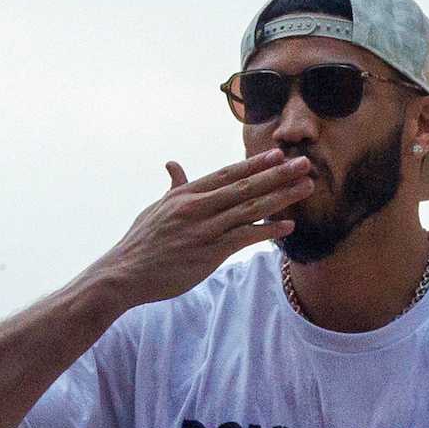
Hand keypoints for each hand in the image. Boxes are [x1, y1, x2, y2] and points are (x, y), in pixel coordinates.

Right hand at [89, 151, 312, 309]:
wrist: (123, 274)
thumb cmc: (138, 243)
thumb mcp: (154, 208)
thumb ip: (172, 186)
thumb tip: (173, 164)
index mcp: (185, 194)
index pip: (227, 173)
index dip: (254, 163)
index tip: (277, 153)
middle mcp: (197, 206)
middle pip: (245, 186)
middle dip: (277, 174)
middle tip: (304, 163)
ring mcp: (204, 229)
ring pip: (250, 208)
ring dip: (281, 197)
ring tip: (305, 187)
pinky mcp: (208, 252)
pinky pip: (245, 237)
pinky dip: (267, 230)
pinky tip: (288, 226)